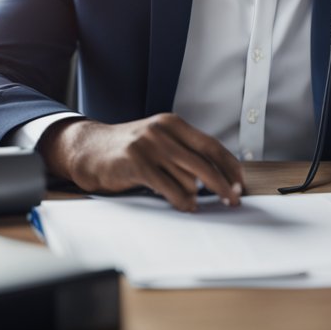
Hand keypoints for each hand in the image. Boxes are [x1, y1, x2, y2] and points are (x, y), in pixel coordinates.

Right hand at [39, 114, 244, 211]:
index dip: (229, 165)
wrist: (90, 150)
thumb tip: (215, 179)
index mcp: (173, 123)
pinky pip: (168, 186)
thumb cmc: (129, 151)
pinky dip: (181, 200)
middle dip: (223, 184)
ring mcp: (149, 145)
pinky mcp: (136, 162)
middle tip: (233, 199)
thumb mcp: (159, 142)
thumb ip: (183, 154)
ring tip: (195, 204)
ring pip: (187, 177)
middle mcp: (162, 131)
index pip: (211, 144)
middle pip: (204, 162)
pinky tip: (187, 206)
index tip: (240, 182)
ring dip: (195, 195)